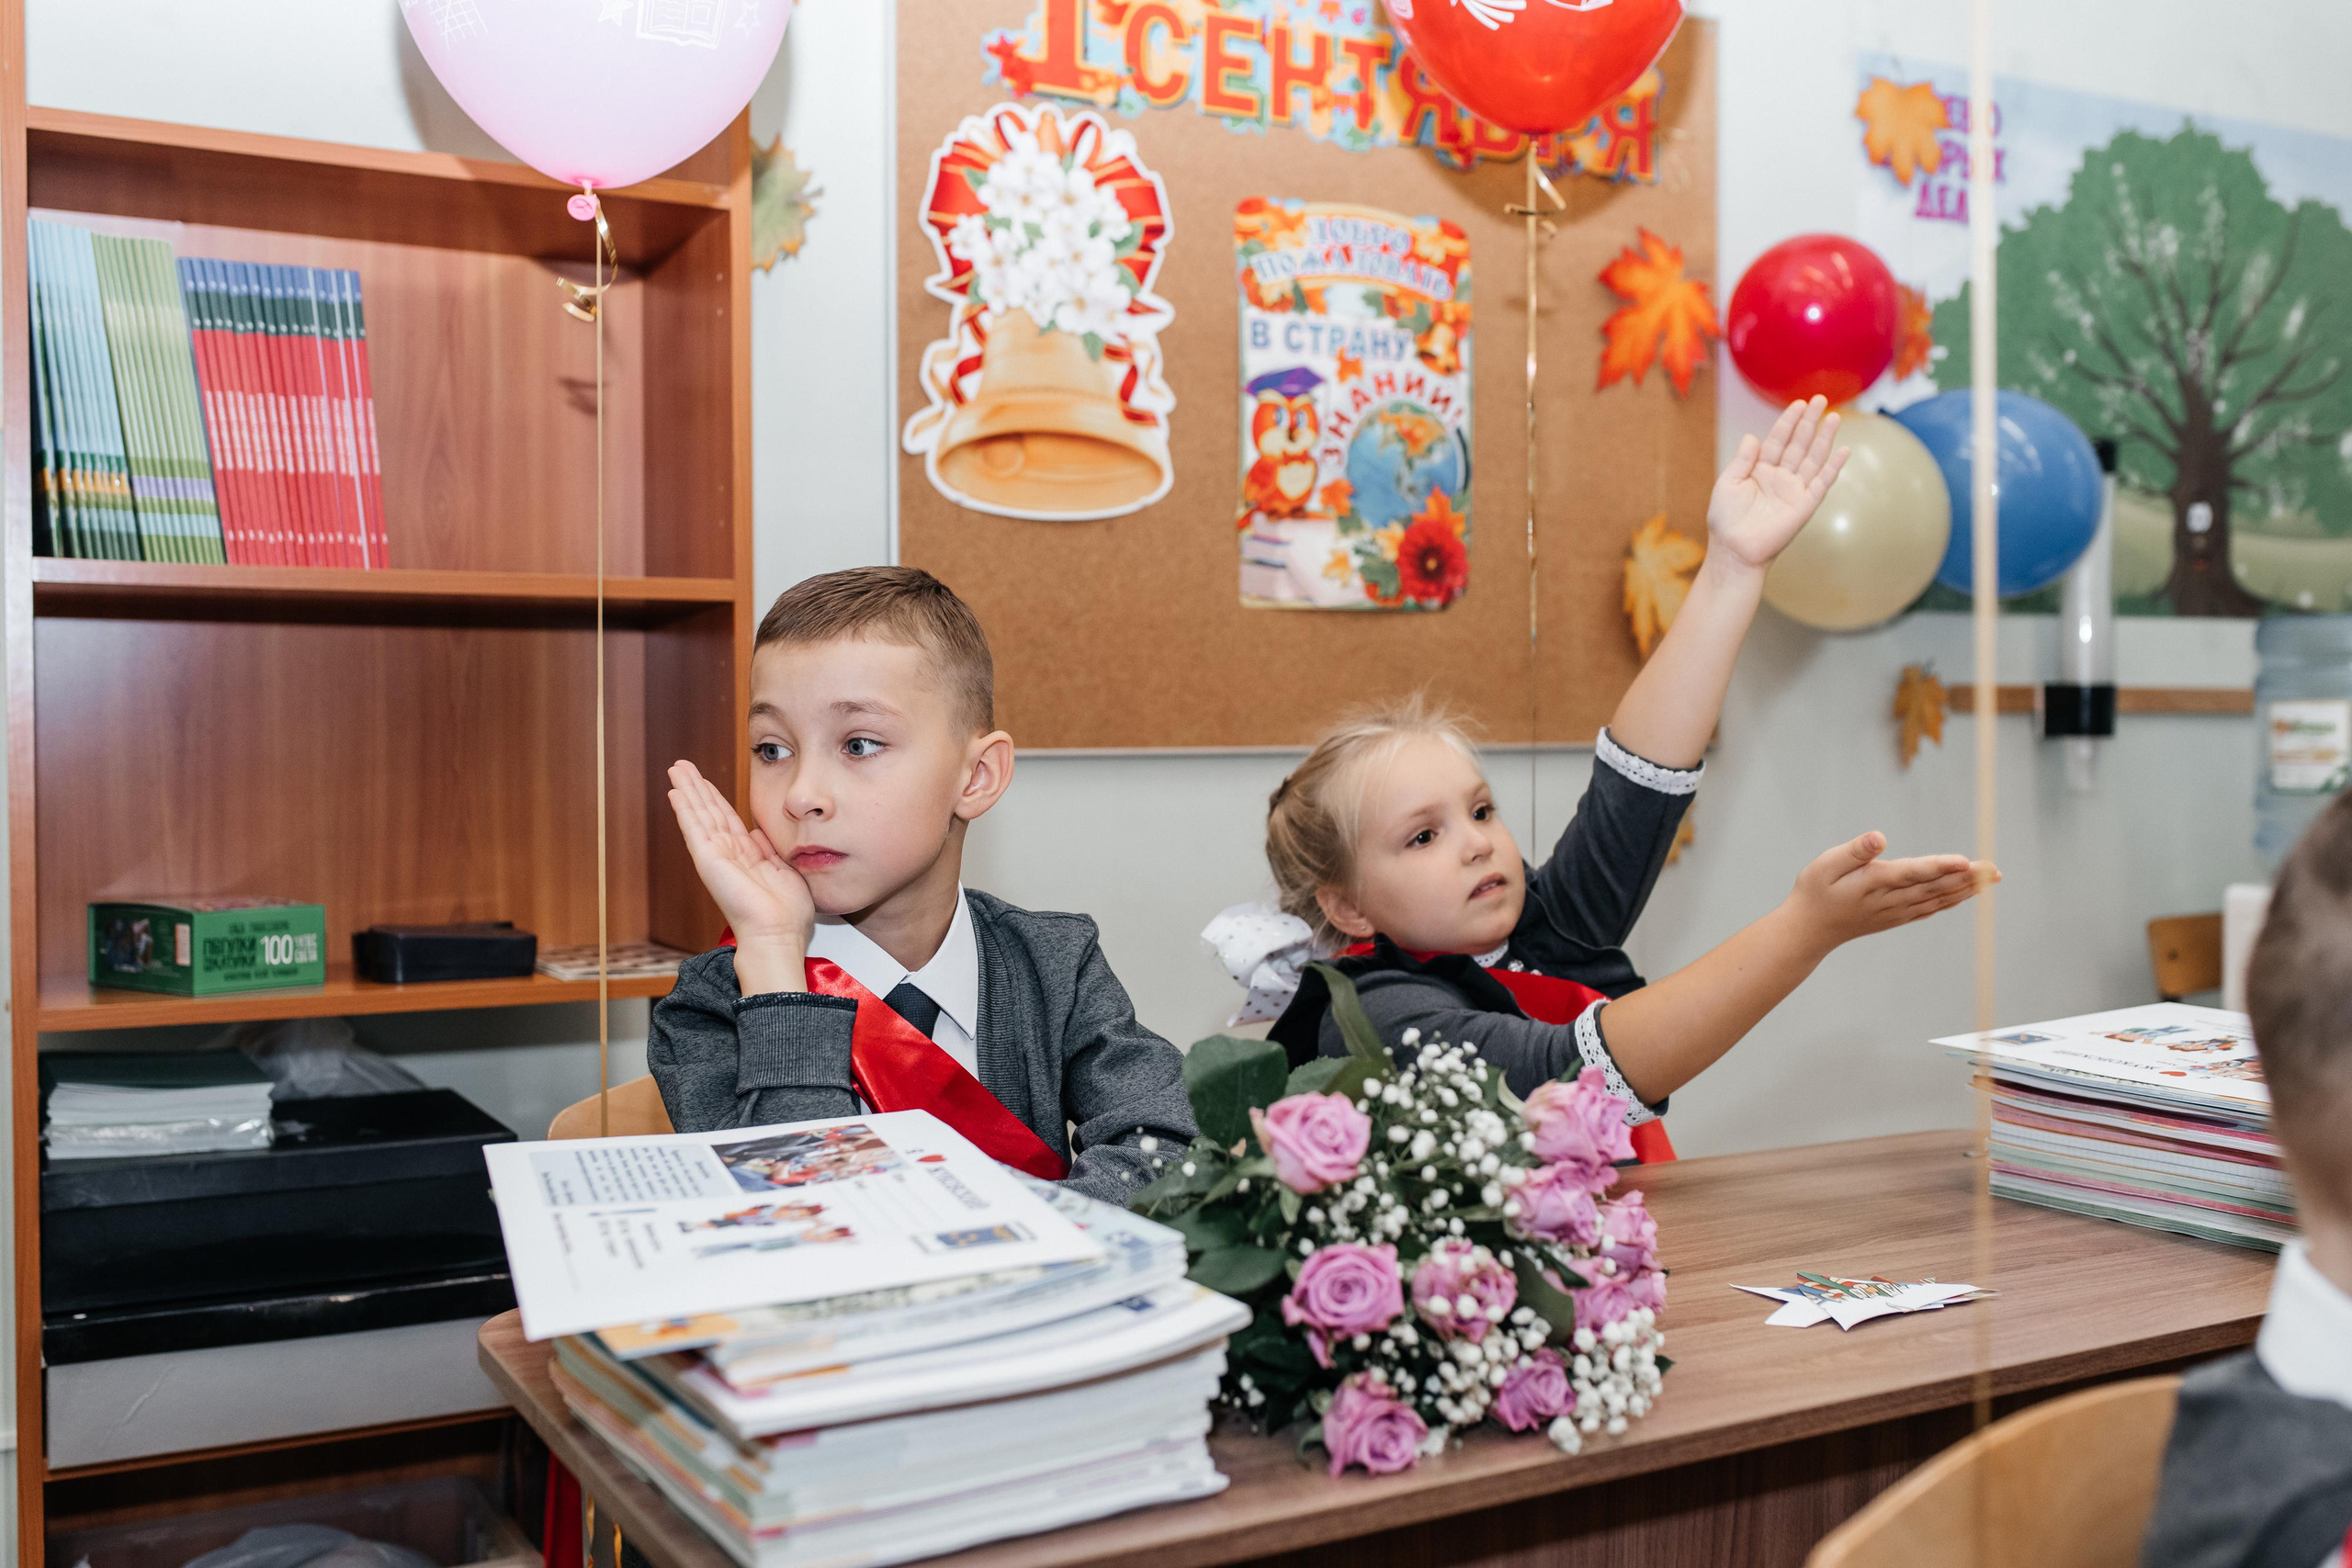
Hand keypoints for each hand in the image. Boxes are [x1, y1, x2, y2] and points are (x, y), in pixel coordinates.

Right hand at [666, 761, 813, 962]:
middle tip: (681, 766)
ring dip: (686, 791)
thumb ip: (769, 850)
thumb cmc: (787, 913)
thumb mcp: (783, 871)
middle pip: (708, 812)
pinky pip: (694, 828)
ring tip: (676, 769)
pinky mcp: (708, 860)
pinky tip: (675, 792)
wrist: (778, 932)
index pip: (726, 819)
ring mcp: (715, 856)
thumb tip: (759, 832)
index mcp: (746, 856)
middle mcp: (727, 854)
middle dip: (695, 787)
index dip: (715, 798)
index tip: (704, 780)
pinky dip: (684, 809)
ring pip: (698, 815)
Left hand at [1707, 396, 1851, 571]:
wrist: (1734, 550)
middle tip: (1821, 400)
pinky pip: (1822, 483)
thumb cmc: (1726, 520)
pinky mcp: (1804, 505)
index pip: (1778, 439)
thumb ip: (1742, 460)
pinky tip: (1843, 451)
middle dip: (1809, 422)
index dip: (1788, 421)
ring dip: (1824, 438)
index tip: (1799, 403)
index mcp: (1760, 469)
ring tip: (1835, 416)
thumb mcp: (1728, 484)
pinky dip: (1833, 467)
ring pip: (1813, 458)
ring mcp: (1794, 489)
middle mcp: (1780, 476)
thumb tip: (1752, 436)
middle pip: (1798, 443)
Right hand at [1783, 832, 1997, 955]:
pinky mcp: (1895, 918)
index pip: (1914, 872)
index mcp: (1874, 882)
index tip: (1967, 861)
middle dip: (1967, 877)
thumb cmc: (1814, 892)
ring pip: (1937, 899)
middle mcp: (1890, 899)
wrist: (1807, 931)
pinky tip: (1964, 895)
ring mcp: (1895, 912)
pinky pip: (1929, 909)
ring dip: (1965, 889)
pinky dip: (1950, 902)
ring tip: (1991, 880)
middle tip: (1995, 869)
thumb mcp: (1825, 865)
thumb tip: (1879, 838)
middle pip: (1934, 886)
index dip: (1941, 866)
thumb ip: (1854, 851)